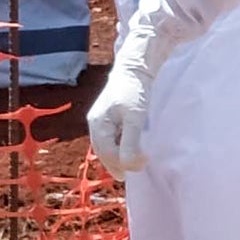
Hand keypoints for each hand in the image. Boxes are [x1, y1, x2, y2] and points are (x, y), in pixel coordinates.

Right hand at [85, 60, 155, 176]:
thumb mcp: (135, 119)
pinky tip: (127, 149)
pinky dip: (117, 148)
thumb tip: (128, 166)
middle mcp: (94, 124)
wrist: (134, 69)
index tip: (145, 162)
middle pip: (103, 153)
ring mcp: (98, 121)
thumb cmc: (135, 92)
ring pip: (105, 147)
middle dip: (118, 164)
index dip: (125, 163)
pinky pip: (108, 140)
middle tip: (137, 169)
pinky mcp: (105, 119)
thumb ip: (130, 143)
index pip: (108, 154)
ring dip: (117, 157)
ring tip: (132, 164)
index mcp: (98, 125)